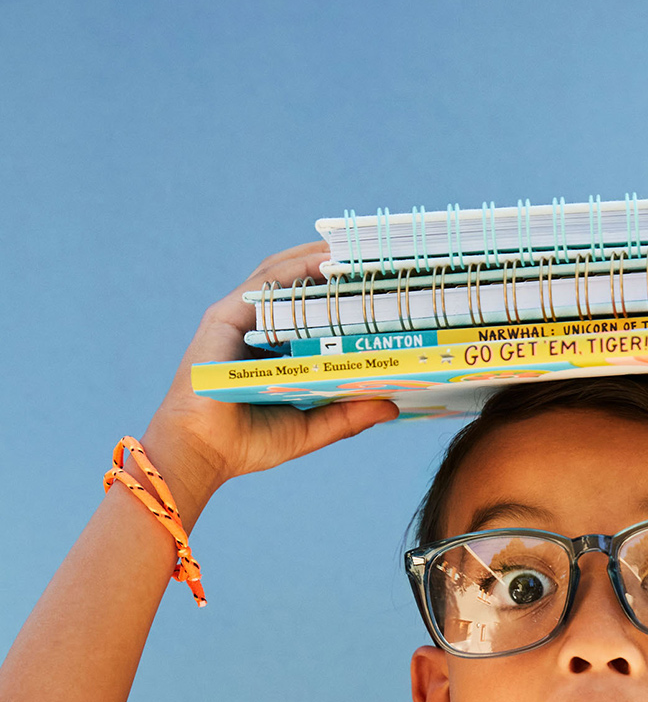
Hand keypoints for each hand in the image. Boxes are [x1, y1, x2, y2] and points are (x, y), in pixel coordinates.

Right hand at [142, 242, 397, 509]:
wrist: (202, 452)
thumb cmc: (247, 443)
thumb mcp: (310, 427)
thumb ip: (347, 415)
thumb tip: (391, 405)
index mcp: (273, 352)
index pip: (309, 314)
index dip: (339, 296)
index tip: (376, 287)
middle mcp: (256, 330)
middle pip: (297, 287)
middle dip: (332, 268)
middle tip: (372, 258)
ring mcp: (239, 319)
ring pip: (283, 275)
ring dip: (318, 258)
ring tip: (354, 249)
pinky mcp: (226, 315)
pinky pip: (266, 282)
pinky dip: (296, 267)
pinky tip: (324, 260)